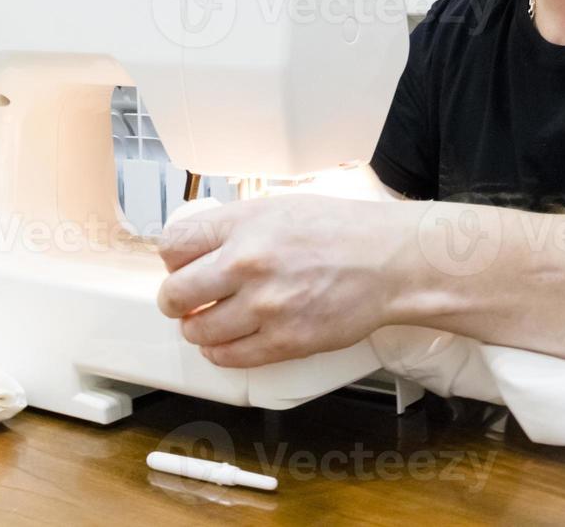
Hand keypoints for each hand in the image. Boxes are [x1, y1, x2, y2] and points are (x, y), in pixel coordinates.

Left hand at [156, 194, 410, 368]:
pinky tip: (231, 339)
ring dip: (198, 327)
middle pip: (174, 294)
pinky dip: (221, 351)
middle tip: (188, 299)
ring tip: (213, 319)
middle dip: (177, 299)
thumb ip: (235, 226)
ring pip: (197, 330)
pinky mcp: (284, 342)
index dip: (173, 259)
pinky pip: (228, 357)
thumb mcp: (280, 207)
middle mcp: (249, 265)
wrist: (391, 262)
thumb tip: (196, 248)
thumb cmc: (343, 231)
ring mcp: (265, 307)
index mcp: (246, 225)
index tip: (182, 265)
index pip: (173, 246)